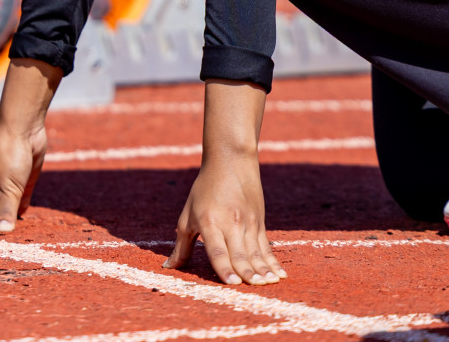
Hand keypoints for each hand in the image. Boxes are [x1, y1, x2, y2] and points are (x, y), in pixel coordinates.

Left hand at [165, 147, 284, 285]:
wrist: (232, 160)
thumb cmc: (205, 189)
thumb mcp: (188, 215)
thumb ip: (181, 245)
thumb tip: (168, 268)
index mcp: (210, 222)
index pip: (218, 250)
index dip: (225, 268)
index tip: (232, 284)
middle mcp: (231, 223)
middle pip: (240, 253)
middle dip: (248, 273)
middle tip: (254, 287)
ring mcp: (248, 223)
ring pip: (256, 252)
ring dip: (263, 270)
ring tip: (268, 283)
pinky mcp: (260, 222)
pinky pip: (266, 246)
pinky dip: (273, 262)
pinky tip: (280, 274)